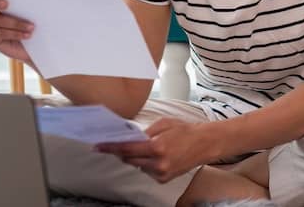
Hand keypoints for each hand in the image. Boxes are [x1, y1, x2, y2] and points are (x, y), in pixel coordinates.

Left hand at [94, 119, 219, 182]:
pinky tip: (154, 156)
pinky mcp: (164, 179)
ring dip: (135, 157)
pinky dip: (145, 164)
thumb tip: (128, 138)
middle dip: (122, 152)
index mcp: (157, 147)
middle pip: (129, 159)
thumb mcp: (163, 124)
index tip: (98, 146)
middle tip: (117, 144)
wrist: (205, 144)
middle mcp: (158, 163)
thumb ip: (144, 132)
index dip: (111, 148)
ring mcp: (161, 173)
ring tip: (146, 147)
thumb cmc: (185, 130)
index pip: (127, 149)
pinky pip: (146, 171)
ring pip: (136, 166)